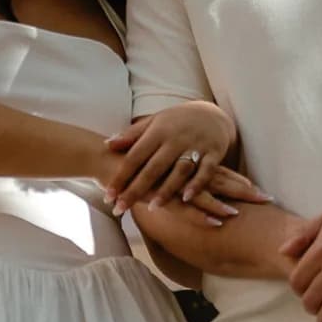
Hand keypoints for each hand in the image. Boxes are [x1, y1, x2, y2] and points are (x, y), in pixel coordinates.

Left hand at [105, 102, 238, 214]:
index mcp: (158, 131)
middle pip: (153, 167)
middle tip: (121, 208)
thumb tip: (107, 144)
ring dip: (166, 190)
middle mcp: (175, 139)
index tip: (108, 195)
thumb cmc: (177, 122)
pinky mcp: (214, 154)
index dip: (121, 176)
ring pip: (179, 171)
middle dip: (136, 189)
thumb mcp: (154, 122)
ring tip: (152, 207)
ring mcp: (196, 146)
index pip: (135, 156)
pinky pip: (205, 171)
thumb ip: (132, 135)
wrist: (212, 114)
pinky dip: (197, 185)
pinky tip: (186, 198)